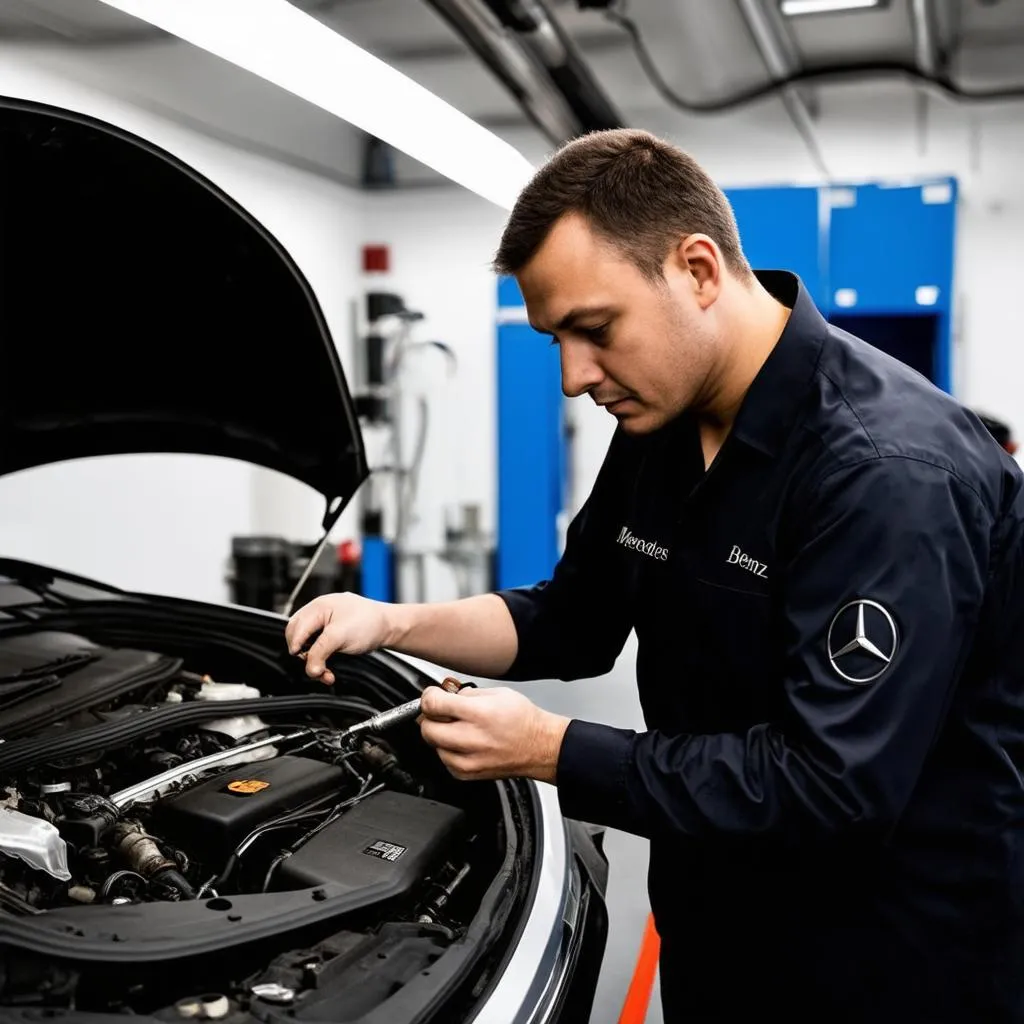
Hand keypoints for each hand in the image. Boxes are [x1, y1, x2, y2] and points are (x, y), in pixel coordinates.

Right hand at [285, 593, 397, 684]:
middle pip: (297, 638)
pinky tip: (329, 671)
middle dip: (305, 656)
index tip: (301, 658)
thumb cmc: (369, 622)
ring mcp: (325, 625)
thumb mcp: (340, 636)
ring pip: (307, 647)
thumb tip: (310, 669)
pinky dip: (322, 662)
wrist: (389, 627)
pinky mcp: (331, 636)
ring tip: (326, 674)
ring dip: (314, 663)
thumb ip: (321, 651)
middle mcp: (319, 614)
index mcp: (318, 607)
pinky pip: (318, 650)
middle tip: (316, 667)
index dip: (296, 644)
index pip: (296, 627)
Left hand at [418, 686, 569, 783]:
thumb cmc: (522, 720)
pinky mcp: (466, 774)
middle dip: (431, 717)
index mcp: (478, 714)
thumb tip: (444, 696)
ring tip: (458, 727)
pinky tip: (464, 742)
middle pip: (426, 728)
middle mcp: (471, 739)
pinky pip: (443, 759)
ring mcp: (467, 760)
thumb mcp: (497, 693)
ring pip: (433, 745)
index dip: (428, 697)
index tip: (432, 696)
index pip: (432, 705)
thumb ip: (465, 693)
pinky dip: (448, 749)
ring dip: (440, 734)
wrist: (540, 747)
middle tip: (442, 712)